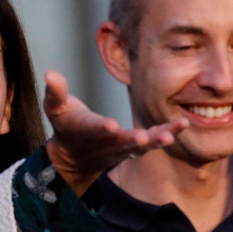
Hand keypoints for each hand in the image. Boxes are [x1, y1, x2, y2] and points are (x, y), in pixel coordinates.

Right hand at [42, 71, 187, 194]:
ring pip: (141, 145)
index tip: (110, 126)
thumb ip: (55, 92)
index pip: (93, 129)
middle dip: (132, 139)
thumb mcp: (55, 108)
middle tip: (145, 138)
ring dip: (156, 139)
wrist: (76, 157)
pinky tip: (183, 124)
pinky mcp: (135, 147)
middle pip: (121, 141)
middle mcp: (106, 141)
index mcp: (87, 129)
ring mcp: (122, 147)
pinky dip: (167, 134)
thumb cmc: (66, 126)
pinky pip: (153, 142)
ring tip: (172, 134)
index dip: (100, 128)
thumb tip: (49, 73)